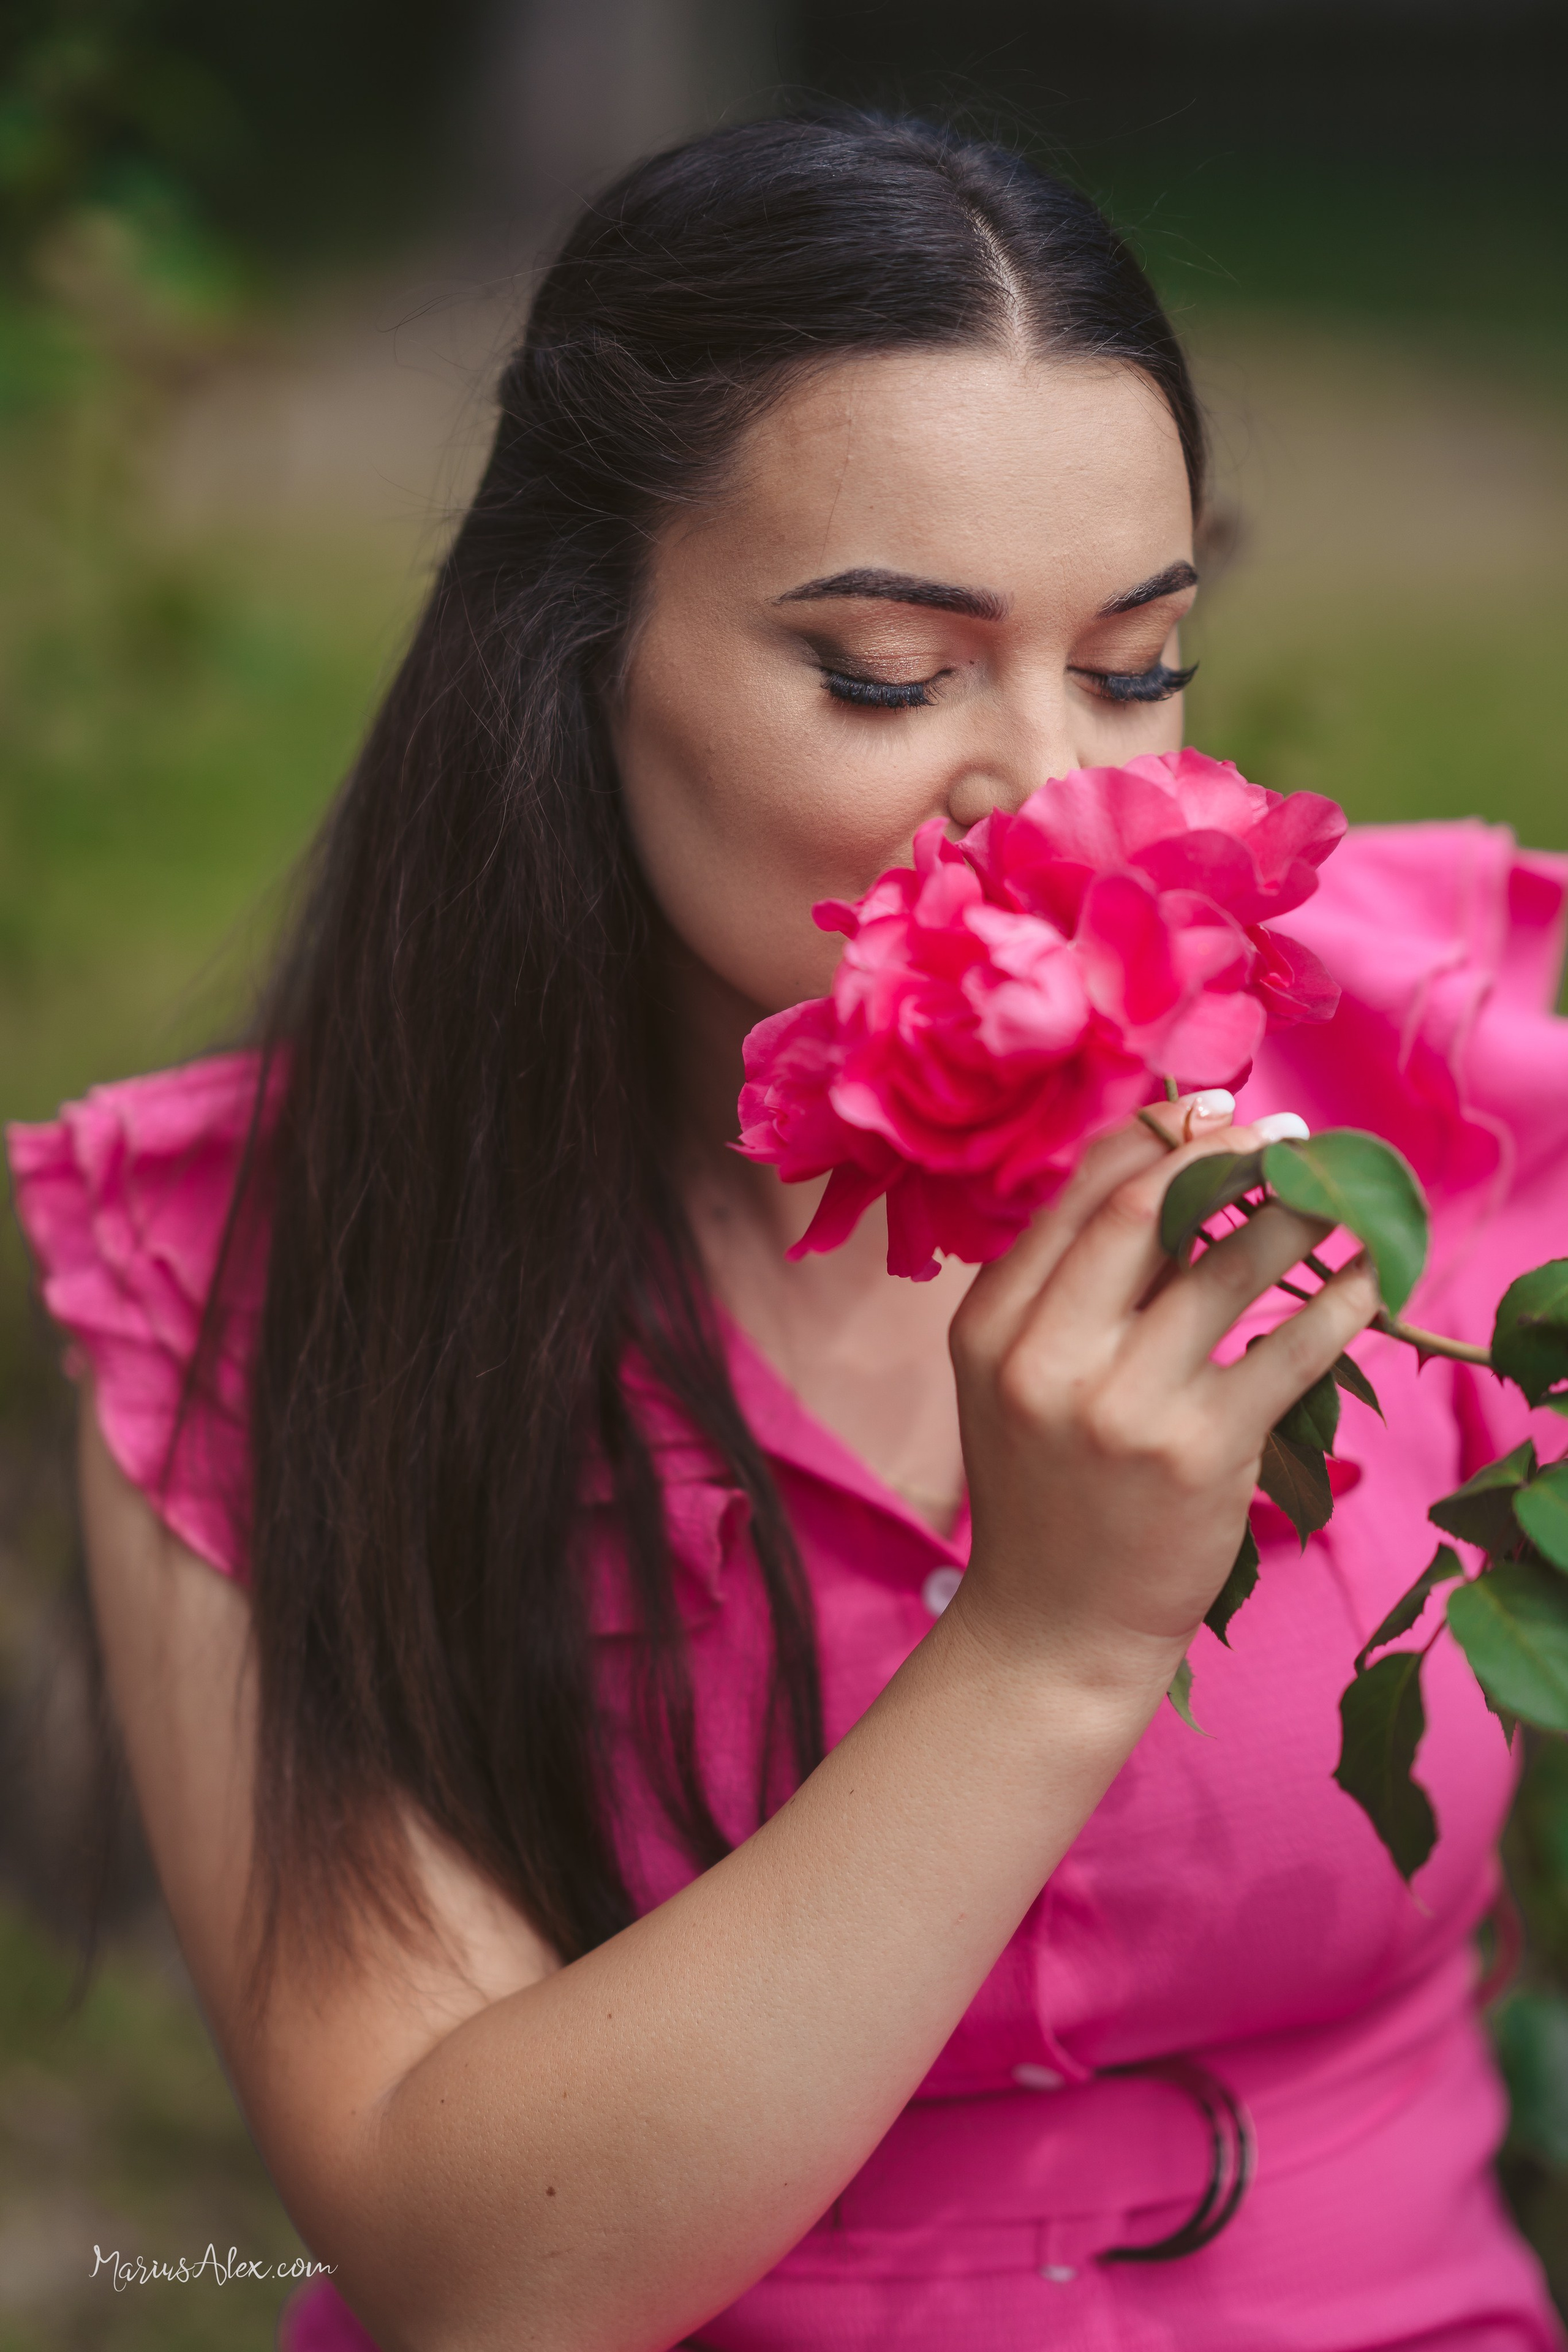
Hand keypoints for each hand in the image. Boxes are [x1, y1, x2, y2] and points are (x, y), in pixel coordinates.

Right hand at [947, 1095, 1379, 1701]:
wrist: (1053, 1627)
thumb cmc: (1045, 1490)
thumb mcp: (1013, 1380)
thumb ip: (1068, 1289)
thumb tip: (1165, 1179)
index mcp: (989, 1325)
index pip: (1077, 1195)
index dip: (1152, 1136)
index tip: (1208, 1109)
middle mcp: (1045, 1358)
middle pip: (1141, 1212)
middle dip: (1222, 1156)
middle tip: (1285, 1136)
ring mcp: (1122, 1407)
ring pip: (1224, 1268)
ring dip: (1292, 1214)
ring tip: (1333, 1192)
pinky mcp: (1198, 1454)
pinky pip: (1288, 1352)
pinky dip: (1340, 1304)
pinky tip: (1370, 1280)